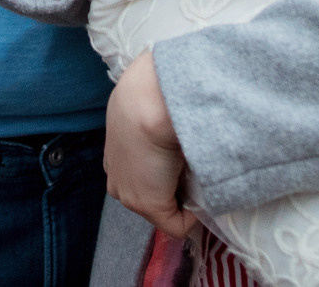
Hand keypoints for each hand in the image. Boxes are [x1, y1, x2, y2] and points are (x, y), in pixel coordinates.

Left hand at [106, 51, 194, 238]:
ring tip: (199, 172)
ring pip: (164, 208)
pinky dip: (196, 215)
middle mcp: (117, 177)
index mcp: (115, 153)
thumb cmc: (152, 94)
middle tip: (195, 167)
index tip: (186, 161)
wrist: (150, 99)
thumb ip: (155, 125)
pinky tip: (203, 188)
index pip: (141, 173)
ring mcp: (130, 195)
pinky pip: (178, 224)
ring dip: (185, 196)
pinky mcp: (149, 206)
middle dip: (175, 186)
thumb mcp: (147, 108)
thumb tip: (175, 135)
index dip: (165, 172)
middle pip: (151, 192)